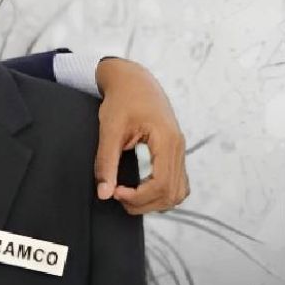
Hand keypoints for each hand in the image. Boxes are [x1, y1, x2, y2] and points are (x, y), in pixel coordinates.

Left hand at [93, 57, 188, 214]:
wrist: (133, 80)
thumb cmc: (122, 99)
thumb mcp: (109, 129)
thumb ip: (106, 162)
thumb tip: (104, 193)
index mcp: (167, 140)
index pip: (161, 185)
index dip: (139, 197)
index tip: (115, 193)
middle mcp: (179, 147)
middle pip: (172, 194)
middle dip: (145, 203)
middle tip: (117, 196)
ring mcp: (179, 150)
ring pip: (178, 192)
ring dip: (154, 202)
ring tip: (128, 195)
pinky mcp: (174, 152)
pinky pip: (177, 182)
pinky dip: (161, 192)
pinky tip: (140, 189)